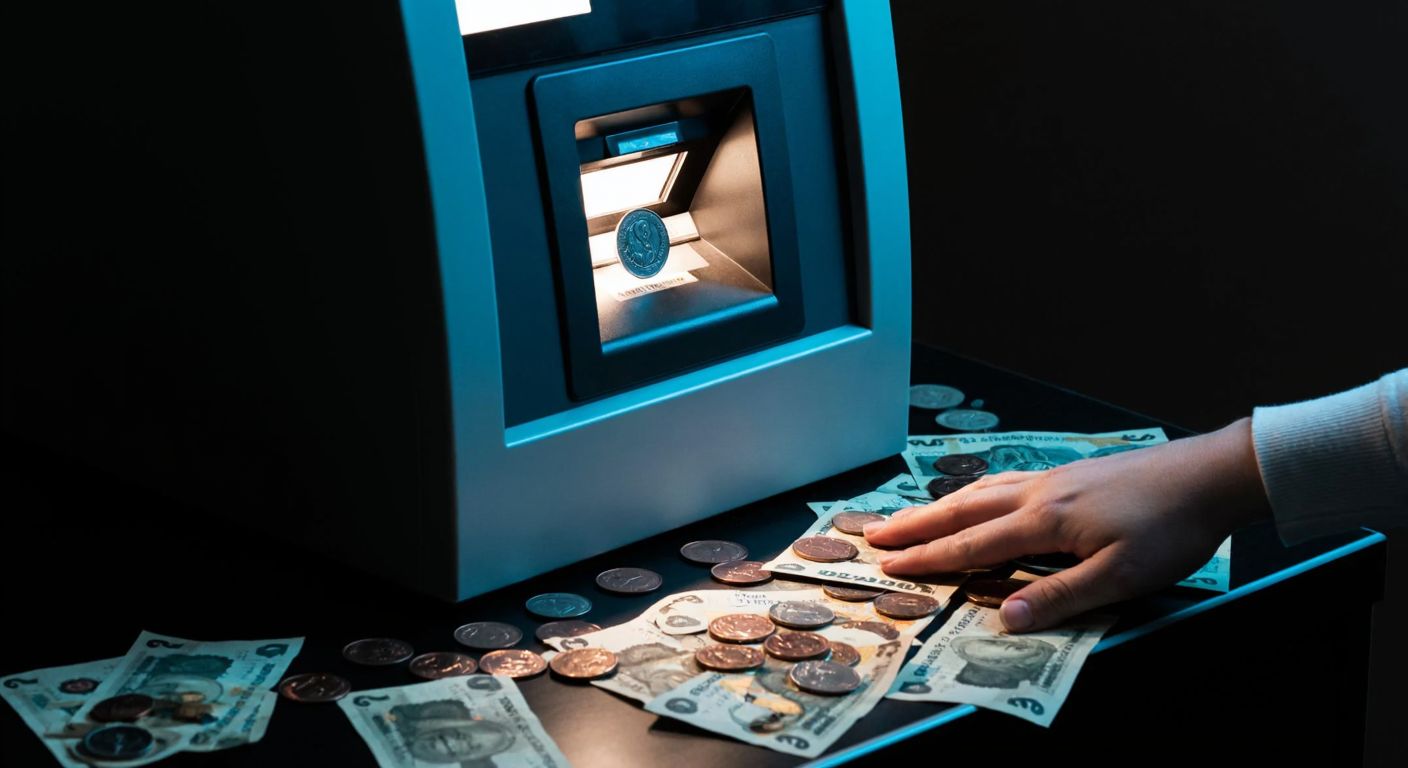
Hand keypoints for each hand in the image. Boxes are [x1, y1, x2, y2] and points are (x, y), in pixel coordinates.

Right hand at [864, 419, 1270, 631]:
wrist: (1210, 474)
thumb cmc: (1170, 528)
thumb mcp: (1122, 576)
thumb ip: (1061, 597)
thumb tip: (1006, 618)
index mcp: (1044, 521)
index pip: (972, 544)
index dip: (928, 557)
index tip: (888, 564)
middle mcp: (1038, 493)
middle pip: (962, 509)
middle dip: (916, 525)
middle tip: (874, 534)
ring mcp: (1054, 478)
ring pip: (980, 490)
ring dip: (939, 506)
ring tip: (909, 515)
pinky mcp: (1071, 473)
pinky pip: (1005, 481)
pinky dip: (975, 490)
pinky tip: (978, 494)